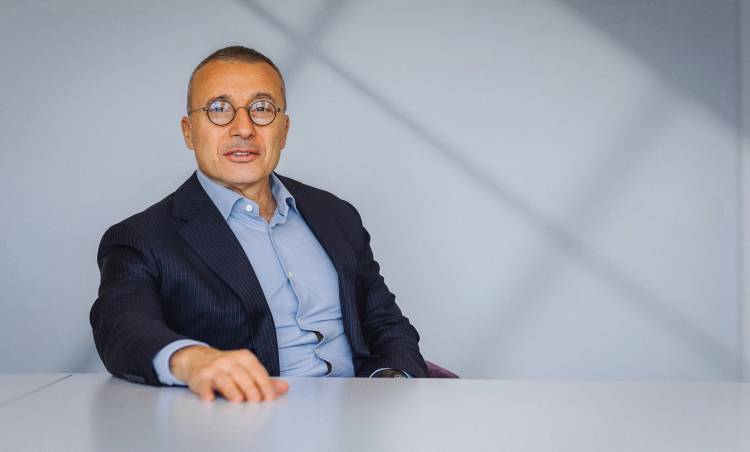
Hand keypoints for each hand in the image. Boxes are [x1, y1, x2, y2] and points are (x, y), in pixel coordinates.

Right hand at [169, 345, 288, 401]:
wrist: (197, 358)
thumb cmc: (226, 367)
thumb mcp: (246, 369)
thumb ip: (264, 380)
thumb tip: (285, 388)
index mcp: (244, 358)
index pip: (257, 371)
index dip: (265, 385)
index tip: (270, 398)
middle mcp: (229, 361)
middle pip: (242, 375)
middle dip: (250, 388)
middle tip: (256, 401)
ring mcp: (213, 369)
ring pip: (224, 379)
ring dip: (231, 389)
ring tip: (238, 400)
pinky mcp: (200, 378)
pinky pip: (203, 385)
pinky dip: (206, 391)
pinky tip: (210, 398)